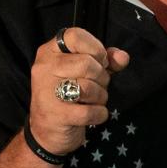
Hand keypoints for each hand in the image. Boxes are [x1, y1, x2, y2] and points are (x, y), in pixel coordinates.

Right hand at [27, 27, 130, 157]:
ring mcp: (46, 92)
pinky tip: (95, 114)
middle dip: (102, 77)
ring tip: (95, 100)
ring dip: (101, 96)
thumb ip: (105, 61)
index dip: (95, 47)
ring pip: (88, 87)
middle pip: (87, 63)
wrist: (47, 131)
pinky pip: (89, 111)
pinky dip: (100, 114)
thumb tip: (122, 57)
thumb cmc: (70, 95)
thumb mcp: (86, 73)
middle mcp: (44, 68)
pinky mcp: (54, 115)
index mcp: (49, 52)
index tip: (100, 61)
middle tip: (99, 86)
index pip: (75, 35)